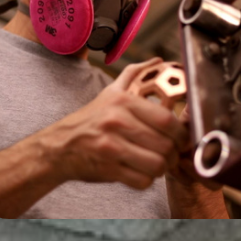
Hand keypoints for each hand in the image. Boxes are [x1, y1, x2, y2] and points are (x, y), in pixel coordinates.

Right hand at [38, 57, 186, 190]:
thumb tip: (159, 61)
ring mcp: (111, 147)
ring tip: (159, 164)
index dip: (181, 132)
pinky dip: (147, 180)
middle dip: (174, 153)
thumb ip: (135, 74)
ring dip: (163, 168)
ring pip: (156, 164)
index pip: (166, 119)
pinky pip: (141, 180)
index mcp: (123, 102)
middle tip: (172, 154)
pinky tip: (142, 172)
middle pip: (165, 144)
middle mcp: (117, 123)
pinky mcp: (107, 169)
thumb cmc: (90, 120)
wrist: (57, 146)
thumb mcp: (110, 92)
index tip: (182, 137)